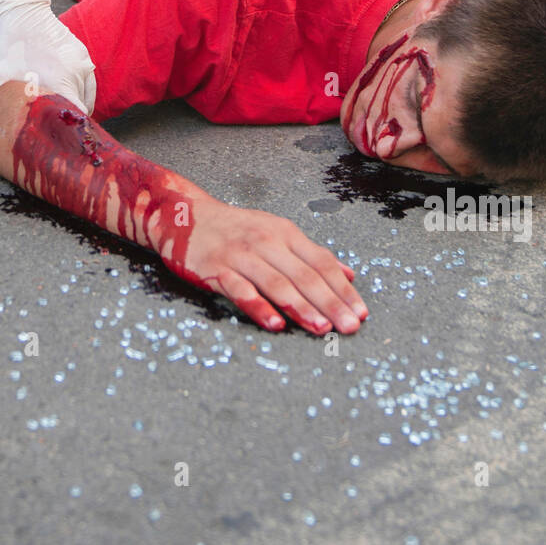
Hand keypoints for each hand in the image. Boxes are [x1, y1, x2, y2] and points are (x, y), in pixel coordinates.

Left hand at [0, 0, 95, 125]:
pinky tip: (67, 95)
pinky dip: (81, 90)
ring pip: (87, 95)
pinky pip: (88, 80)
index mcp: (60, 81)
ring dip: (77, 104)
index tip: (58, 135)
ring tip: (60, 114)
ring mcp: (82, 63)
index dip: (69, 128)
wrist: (24, 9)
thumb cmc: (9, 42)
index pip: (76, 114)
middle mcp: (76, 73)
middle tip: (55, 127)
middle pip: (82, 107)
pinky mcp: (83, 54)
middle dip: (69, 118)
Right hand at [161, 201, 368, 335]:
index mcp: (285, 233)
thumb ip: (311, 254)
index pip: (321, 262)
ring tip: (321, 328)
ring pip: (276, 283)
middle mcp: (266, 241)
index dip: (342, 288)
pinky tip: (274, 324)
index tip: (360, 312)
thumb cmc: (236, 229)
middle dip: (330, 302)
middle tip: (349, 327)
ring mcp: (241, 255)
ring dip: (301, 307)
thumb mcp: (277, 232)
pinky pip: (240, 290)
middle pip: (304, 275)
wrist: (185, 216)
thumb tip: (349, 275)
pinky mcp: (216, 268)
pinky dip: (259, 307)